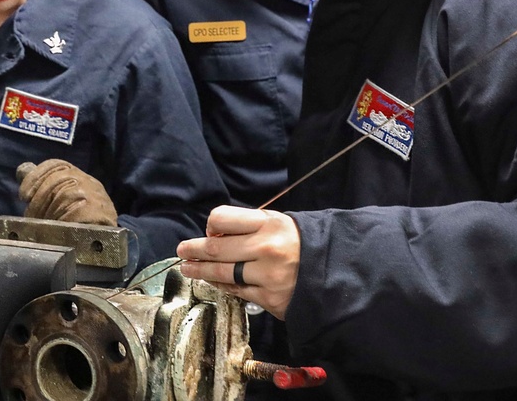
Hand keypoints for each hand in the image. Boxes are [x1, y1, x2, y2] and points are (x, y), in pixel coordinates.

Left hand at [19, 159, 116, 226]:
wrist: (107, 242)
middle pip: (58, 178)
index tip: (23, 195)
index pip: (57, 164)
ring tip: (45, 226)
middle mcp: (89, 182)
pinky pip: (77, 212)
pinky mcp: (101, 212)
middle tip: (33, 217)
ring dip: (50, 212)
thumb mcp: (59, 200)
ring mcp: (97, 196)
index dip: (36, 176)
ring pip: (66, 194)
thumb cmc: (77, 222)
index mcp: (78, 176)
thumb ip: (42, 187)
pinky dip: (64, 221)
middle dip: (39, 199)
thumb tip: (21, 171)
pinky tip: (60, 229)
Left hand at [176, 205, 300, 319]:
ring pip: (222, 273)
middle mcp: (265, 248)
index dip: (212, 226)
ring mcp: (266, 275)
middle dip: (193, 250)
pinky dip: (222, 285)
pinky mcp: (269, 298)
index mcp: (268, 223)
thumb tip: (214, 236)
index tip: (210, 232)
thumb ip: (249, 226)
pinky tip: (214, 281)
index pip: (222, 218)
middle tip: (182, 251)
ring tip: (188, 268)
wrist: (334, 272)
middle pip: (216, 249)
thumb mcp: (278, 223)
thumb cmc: (301, 243)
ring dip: (200, 271)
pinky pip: (236, 291)